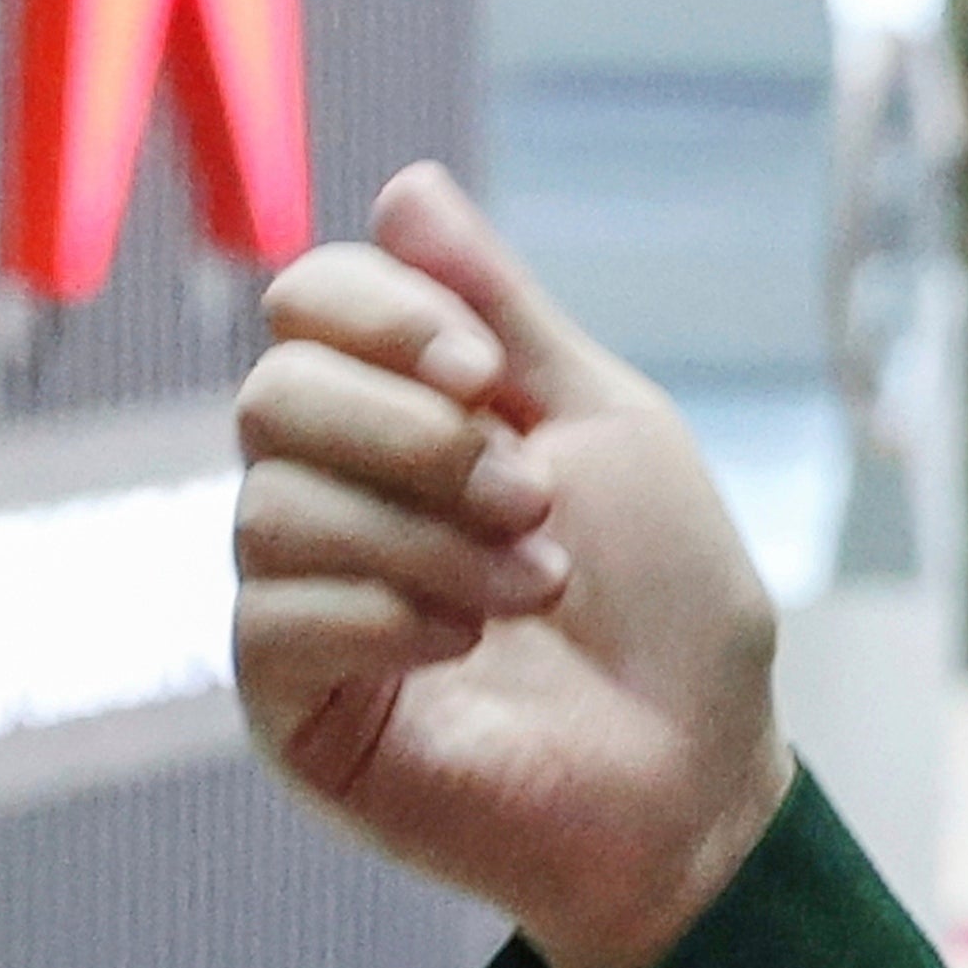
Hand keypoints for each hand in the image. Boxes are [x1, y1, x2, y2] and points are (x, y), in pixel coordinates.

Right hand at [237, 164, 790, 967]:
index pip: (307, 306)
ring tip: (532, 588)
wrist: (697, 782)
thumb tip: (403, 185)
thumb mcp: (602, 423)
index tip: (489, 374)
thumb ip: (500, 311)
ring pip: (270, 507)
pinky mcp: (290, 711)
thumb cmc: (666, 610)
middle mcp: (328, 499)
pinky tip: (469, 649)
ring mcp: (298, 606)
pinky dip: (386, 616)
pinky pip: (271, 621)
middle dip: (413, 437)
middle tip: (530, 500)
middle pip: (271, 394)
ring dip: (425, 539)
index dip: (381, 314)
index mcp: (395, 417)